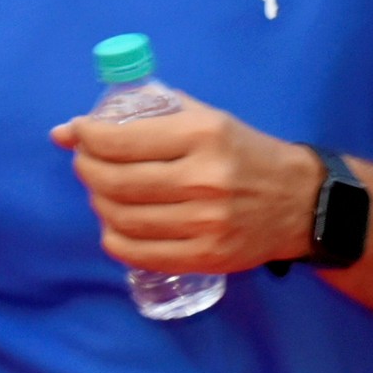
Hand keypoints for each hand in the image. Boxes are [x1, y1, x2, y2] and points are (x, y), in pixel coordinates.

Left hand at [50, 91, 319, 278]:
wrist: (301, 202)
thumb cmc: (246, 153)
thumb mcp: (208, 119)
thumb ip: (148, 116)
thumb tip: (72, 128)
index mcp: (203, 136)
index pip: (122, 140)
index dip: (86, 137)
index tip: (76, 133)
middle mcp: (203, 180)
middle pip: (116, 181)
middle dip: (86, 169)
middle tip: (85, 162)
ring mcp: (205, 223)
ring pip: (123, 218)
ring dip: (98, 202)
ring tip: (101, 191)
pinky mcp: (207, 256)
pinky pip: (140, 253)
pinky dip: (114, 239)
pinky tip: (114, 225)